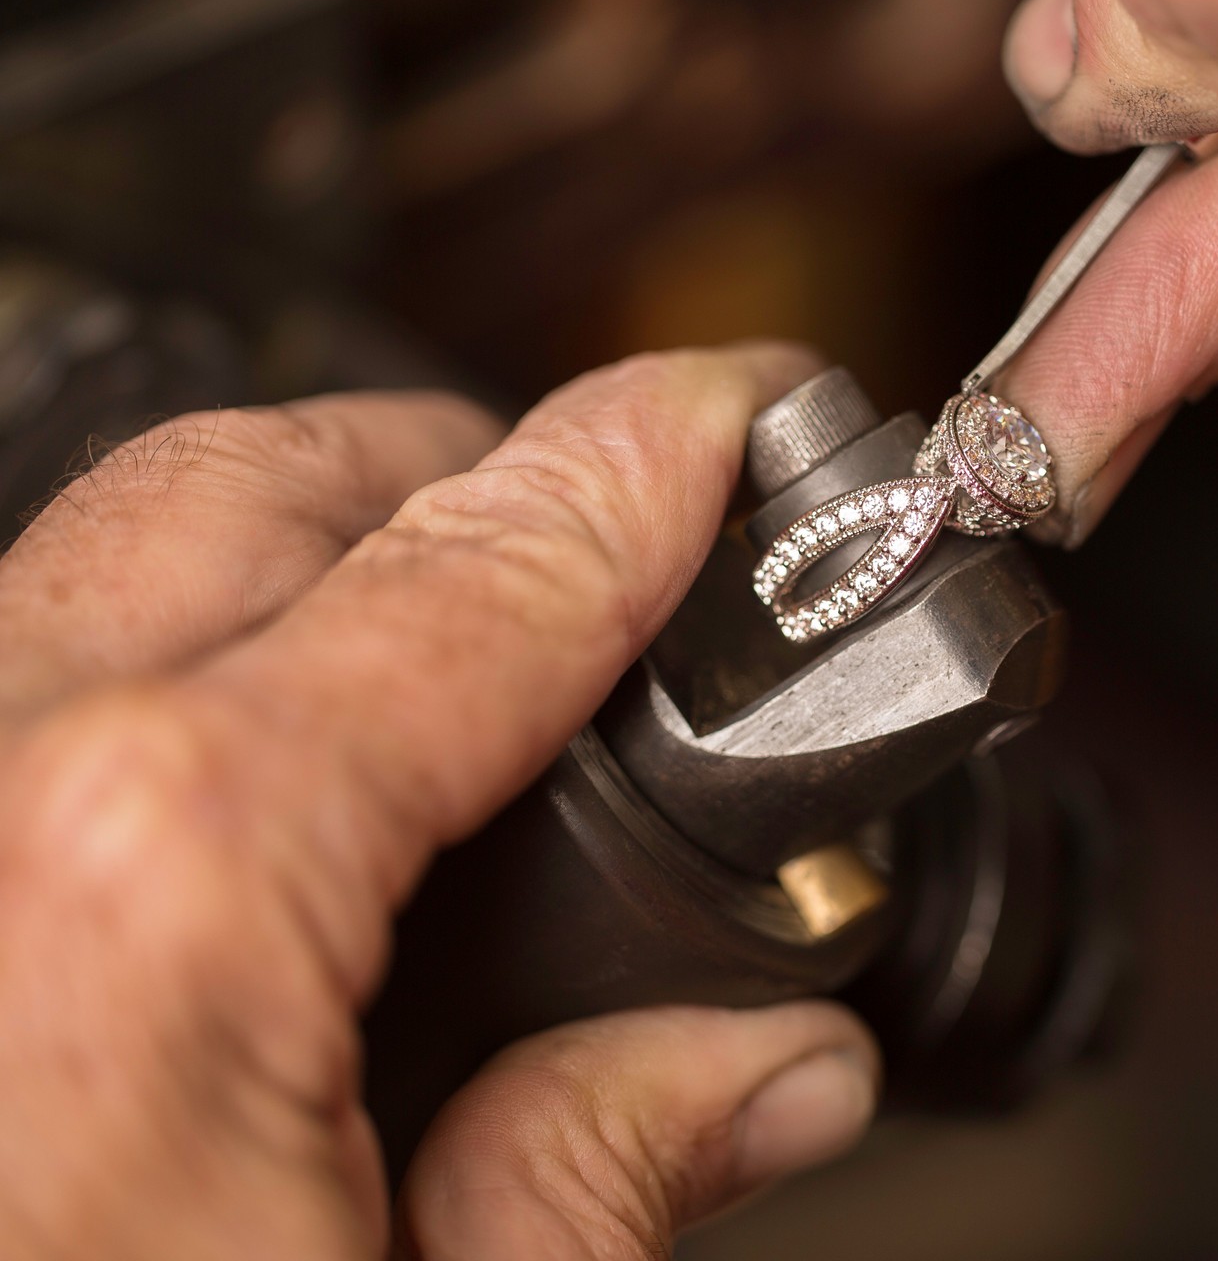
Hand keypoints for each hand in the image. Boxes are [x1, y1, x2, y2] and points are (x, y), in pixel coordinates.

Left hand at [0, 345, 879, 1258]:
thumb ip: (597, 1179)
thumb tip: (766, 1073)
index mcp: (156, 896)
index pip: (479, 573)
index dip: (649, 466)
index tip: (730, 415)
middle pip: (256, 492)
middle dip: (463, 468)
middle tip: (614, 538)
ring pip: (103, 571)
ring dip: (300, 572)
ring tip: (459, 669)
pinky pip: (22, 693)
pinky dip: (161, 686)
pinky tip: (270, 801)